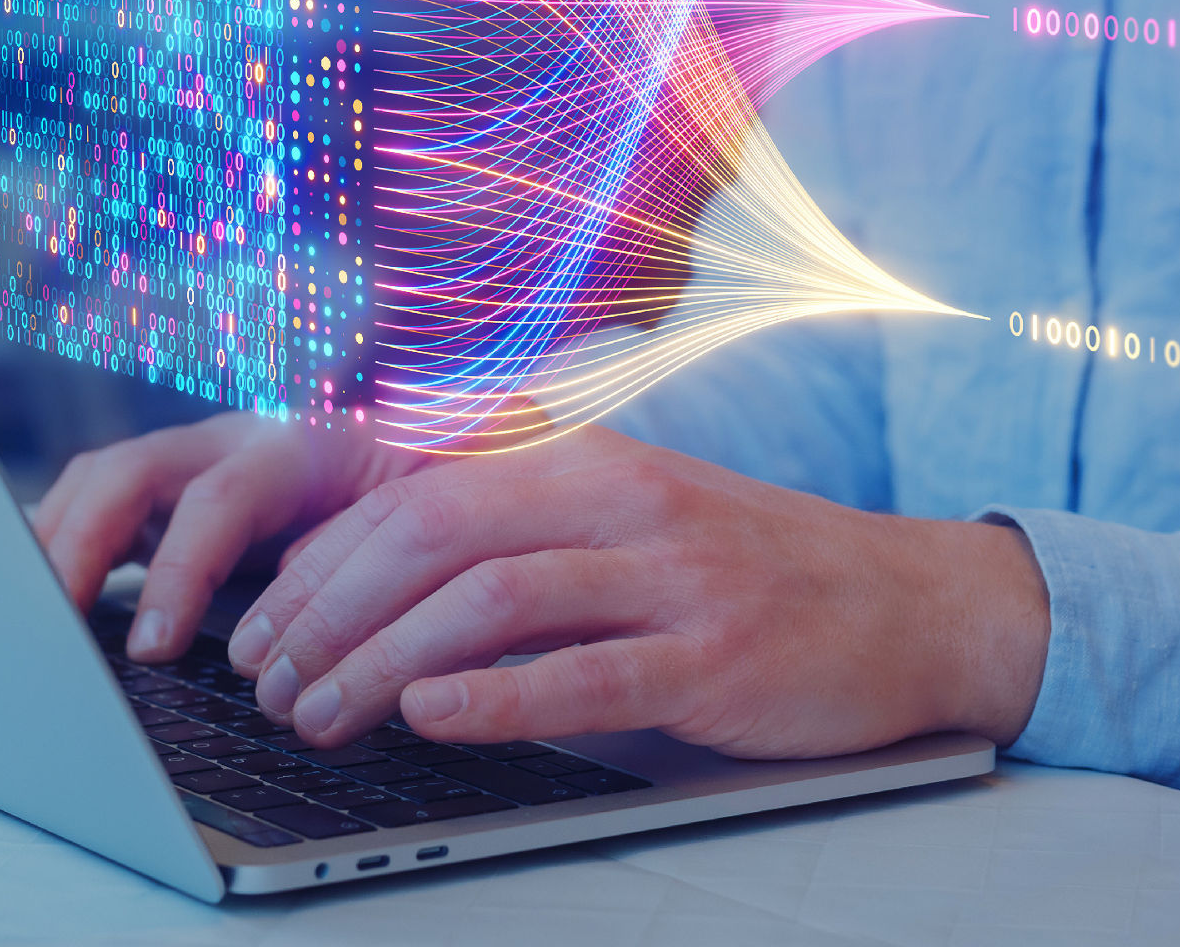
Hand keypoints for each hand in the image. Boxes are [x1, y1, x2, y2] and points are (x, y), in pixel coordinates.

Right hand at [30, 410, 436, 659]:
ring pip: (97, 482)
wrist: (418, 445)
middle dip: (79, 548)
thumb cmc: (416, 489)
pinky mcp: (164, 488)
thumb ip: (370, 552)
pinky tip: (32, 598)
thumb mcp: (414, 514)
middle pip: (126, 474)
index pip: (217, 499)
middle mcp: (226, 442)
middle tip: (53, 631)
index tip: (153, 647)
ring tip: (27, 622)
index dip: (178, 571)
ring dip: (54, 546)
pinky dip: (58, 545)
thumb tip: (324, 619)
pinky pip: (93, 503)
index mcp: (293, 447)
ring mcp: (187, 459)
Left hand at [228, 427, 1051, 757]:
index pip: (420, 492)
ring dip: (382, 659)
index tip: (265, 617)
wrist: (914, 603)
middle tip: (268, 679)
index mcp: (592, 464)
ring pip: (492, 599)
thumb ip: (532, 533)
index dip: (324, 558)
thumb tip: (388, 582)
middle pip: (435, 534)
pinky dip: (494, 696)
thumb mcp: (640, 519)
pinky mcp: (715, 655)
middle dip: (328, 609)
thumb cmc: (758, 573)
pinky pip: (585, 672)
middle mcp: (624, 502)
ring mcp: (674, 576)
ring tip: (317, 713)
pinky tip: (427, 716)